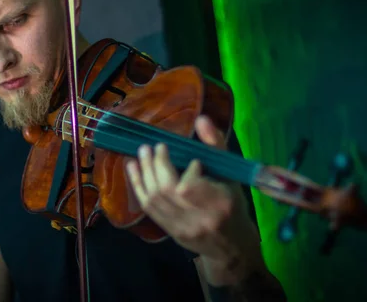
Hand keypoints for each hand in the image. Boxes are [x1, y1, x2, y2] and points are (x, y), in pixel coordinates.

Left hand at [125, 115, 254, 263]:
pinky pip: (148, 208)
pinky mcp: (169, 232)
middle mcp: (198, 219)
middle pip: (169, 191)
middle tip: (155, 146)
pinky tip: (132, 167)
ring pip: (155, 199)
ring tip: (142, 152)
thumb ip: (216, 146)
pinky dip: (138, 185)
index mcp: (219, 205)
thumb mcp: (232, 175)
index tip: (193, 161)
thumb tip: (202, 118)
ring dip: (144, 172)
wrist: (231, 247)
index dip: (186, 171)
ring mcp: (181, 228)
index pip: (190, 188)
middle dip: (158, 165)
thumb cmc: (234, 205)